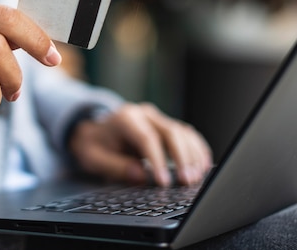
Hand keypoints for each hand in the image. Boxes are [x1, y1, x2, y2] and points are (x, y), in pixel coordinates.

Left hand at [69, 103, 211, 185]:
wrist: (94, 131)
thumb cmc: (94, 144)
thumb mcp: (93, 157)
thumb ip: (115, 166)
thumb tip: (141, 175)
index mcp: (125, 118)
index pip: (146, 138)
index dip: (158, 160)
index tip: (164, 181)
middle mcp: (144, 114)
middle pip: (170, 132)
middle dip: (181, 158)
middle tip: (185, 181)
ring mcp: (157, 118)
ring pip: (183, 132)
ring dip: (192, 155)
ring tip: (195, 178)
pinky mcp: (166, 125)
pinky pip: (187, 134)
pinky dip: (197, 149)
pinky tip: (202, 165)